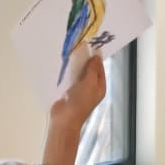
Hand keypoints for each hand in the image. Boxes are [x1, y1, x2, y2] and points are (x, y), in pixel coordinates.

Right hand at [43, 49, 106, 164]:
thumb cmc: (80, 103)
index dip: (96, 57)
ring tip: (71, 52)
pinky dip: (68, 71)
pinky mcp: (68, 91)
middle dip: (85, 60)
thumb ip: (92, 69)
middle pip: (90, 70)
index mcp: (100, 87)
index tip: (91, 44)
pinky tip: (64, 64)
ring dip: (76, 65)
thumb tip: (96, 56)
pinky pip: (70, 78)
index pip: (100, 68)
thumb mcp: (89, 83)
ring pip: (79, 73)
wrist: (64, 119)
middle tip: (80, 46)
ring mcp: (79, 90)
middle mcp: (91, 88)